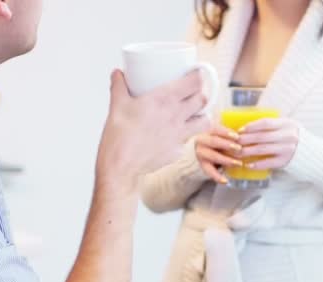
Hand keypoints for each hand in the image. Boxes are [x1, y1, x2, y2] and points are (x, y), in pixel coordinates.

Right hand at [97, 70, 209, 186]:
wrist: (121, 166)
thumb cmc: (119, 136)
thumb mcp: (117, 105)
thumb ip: (119, 86)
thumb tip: (118, 74)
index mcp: (164, 99)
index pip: (194, 82)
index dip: (198, 76)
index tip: (195, 74)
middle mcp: (177, 115)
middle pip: (202, 99)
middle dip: (199, 93)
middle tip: (191, 92)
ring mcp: (180, 134)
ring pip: (205, 120)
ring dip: (201, 114)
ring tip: (192, 113)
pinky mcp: (178, 150)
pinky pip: (190, 139)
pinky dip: (187, 134)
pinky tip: (176, 133)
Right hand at [195, 124, 242, 183]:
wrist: (202, 151)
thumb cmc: (219, 142)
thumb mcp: (223, 136)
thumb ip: (233, 136)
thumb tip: (249, 137)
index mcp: (209, 132)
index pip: (216, 129)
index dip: (226, 132)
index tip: (237, 136)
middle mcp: (202, 141)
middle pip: (214, 142)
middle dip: (227, 145)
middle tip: (239, 149)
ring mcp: (201, 154)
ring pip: (213, 156)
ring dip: (227, 160)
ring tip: (239, 164)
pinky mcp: (202, 165)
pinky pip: (209, 172)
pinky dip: (217, 177)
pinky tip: (225, 181)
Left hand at [237, 118, 299, 169]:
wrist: (310, 153)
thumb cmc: (292, 138)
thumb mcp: (286, 127)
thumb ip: (272, 126)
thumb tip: (247, 127)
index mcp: (287, 124)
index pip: (265, 123)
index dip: (251, 126)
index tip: (240, 130)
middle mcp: (288, 136)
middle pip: (261, 136)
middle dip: (244, 139)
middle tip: (233, 142)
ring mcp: (287, 149)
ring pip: (261, 149)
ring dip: (246, 151)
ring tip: (236, 153)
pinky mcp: (285, 161)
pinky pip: (268, 162)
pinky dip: (256, 164)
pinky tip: (247, 164)